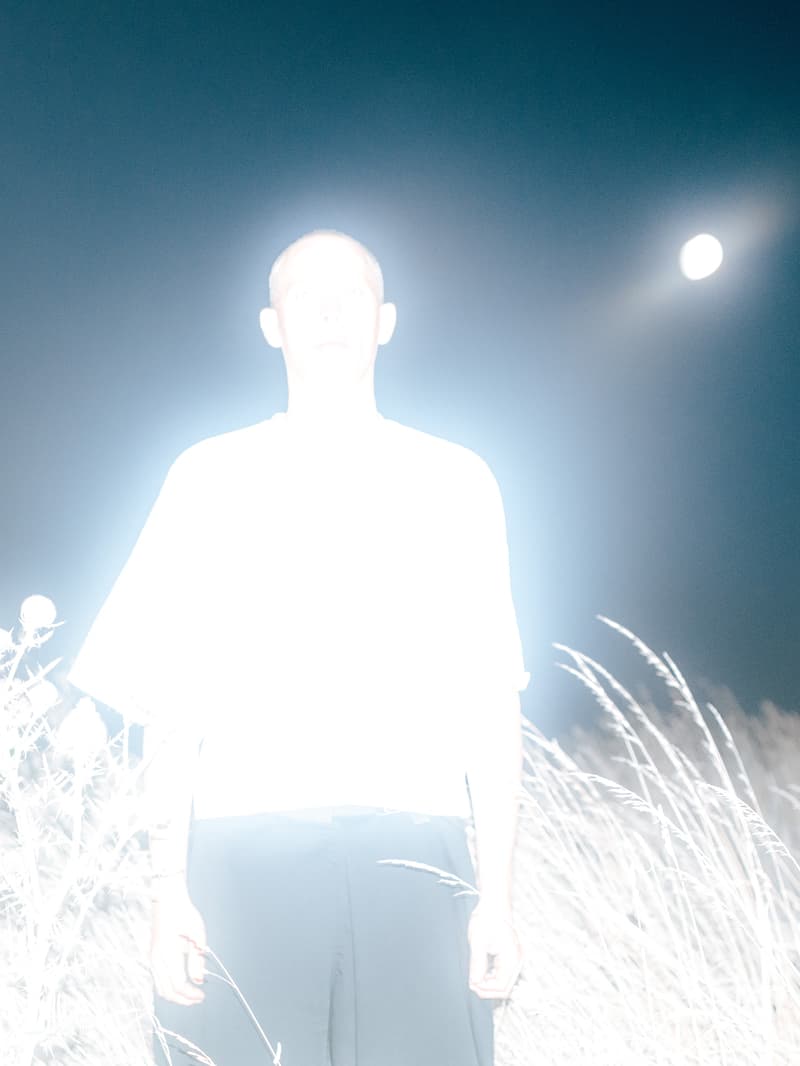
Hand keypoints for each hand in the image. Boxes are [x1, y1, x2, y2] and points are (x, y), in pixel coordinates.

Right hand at [150, 880, 207, 1005]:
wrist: (167, 899)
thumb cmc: (184, 913)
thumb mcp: (197, 935)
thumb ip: (197, 960)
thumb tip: (198, 980)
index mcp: (168, 954)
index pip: (178, 985)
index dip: (191, 995)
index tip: (202, 996)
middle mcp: (157, 959)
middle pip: (167, 991)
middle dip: (183, 1000)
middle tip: (197, 999)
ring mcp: (152, 958)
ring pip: (160, 988)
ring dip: (175, 995)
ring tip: (190, 994)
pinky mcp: (152, 956)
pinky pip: (158, 979)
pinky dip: (169, 987)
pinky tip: (181, 984)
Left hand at [467, 901, 522, 999]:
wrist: (494, 903)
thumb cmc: (487, 918)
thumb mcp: (478, 942)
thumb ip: (477, 965)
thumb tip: (475, 984)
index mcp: (512, 958)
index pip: (501, 986)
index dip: (485, 989)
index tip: (472, 983)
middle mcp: (517, 960)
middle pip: (505, 987)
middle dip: (488, 989)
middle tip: (472, 983)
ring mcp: (515, 958)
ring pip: (504, 981)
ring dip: (489, 983)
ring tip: (475, 976)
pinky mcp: (510, 955)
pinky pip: (503, 972)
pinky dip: (492, 975)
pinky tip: (482, 969)